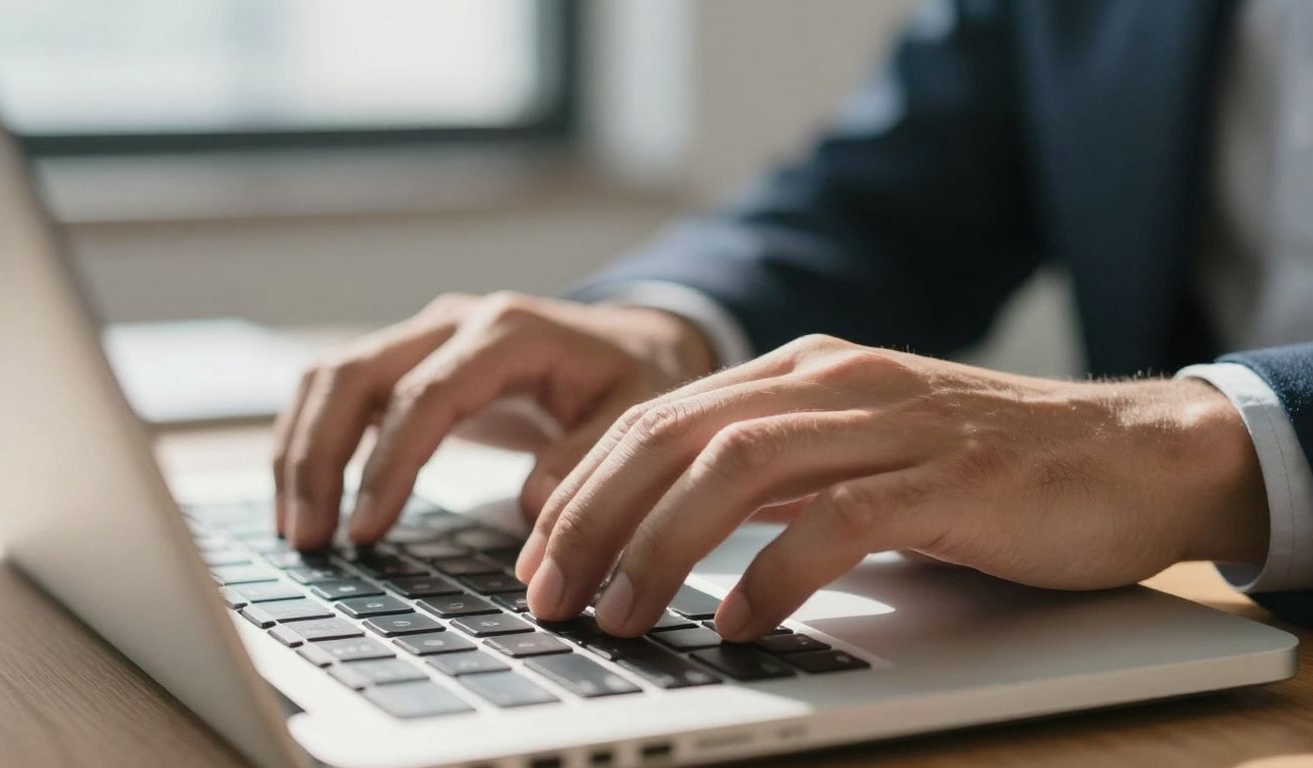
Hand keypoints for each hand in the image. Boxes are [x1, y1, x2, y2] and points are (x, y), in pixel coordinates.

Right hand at [273, 292, 714, 549]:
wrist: (635, 340)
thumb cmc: (634, 378)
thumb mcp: (637, 413)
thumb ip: (587, 455)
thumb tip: (531, 507)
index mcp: (507, 332)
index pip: (425, 395)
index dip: (388, 464)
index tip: (366, 531)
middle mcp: (454, 322)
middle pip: (352, 375)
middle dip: (318, 457)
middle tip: (309, 539)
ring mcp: (425, 335)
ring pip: (331, 377)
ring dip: (302, 450)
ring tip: (297, 530)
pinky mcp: (412, 360)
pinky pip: (341, 390)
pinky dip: (313, 439)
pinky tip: (307, 498)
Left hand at [516, 335, 1268, 640]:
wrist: (1126, 453)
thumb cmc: (981, 466)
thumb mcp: (853, 452)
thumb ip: (770, 474)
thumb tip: (671, 529)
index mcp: (798, 371)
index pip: (655, 417)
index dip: (581, 486)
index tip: (537, 553)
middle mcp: (830, 382)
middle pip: (673, 435)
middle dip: (592, 517)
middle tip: (547, 593)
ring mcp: (888, 424)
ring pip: (737, 468)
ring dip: (659, 547)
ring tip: (620, 614)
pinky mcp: (946, 478)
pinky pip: (836, 521)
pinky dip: (775, 573)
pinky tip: (739, 621)